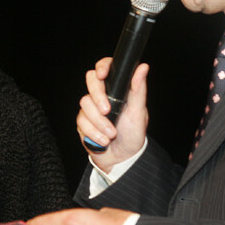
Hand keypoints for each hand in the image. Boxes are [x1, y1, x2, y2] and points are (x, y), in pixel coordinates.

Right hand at [77, 57, 149, 171]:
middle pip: (91, 81)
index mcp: (116, 89)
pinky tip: (103, 140)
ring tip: (112, 134)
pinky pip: (81, 122)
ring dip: (99, 122)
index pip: (105, 68)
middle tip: (107, 110)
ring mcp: (90, 108)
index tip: (102, 74)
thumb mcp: (139, 112)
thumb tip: (143, 67)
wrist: (122, 157)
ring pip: (85, 104)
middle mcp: (101, 95)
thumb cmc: (132, 134)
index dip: (102, 67)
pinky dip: (94, 132)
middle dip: (97, 96)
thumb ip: (138, 89)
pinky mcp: (82, 122)